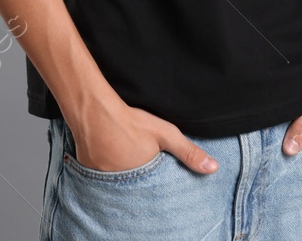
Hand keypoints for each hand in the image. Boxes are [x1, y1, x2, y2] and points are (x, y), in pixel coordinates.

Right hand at [70, 99, 219, 174]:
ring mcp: (102, 180)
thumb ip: (189, 152)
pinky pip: (102, 176)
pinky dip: (107, 168)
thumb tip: (213, 168)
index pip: (154, 189)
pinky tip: (110, 152)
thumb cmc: (131, 122)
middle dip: (140, 176)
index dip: (157, 179)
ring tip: (125, 152)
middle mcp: (120, 185)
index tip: (154, 165)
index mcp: (142, 180)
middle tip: (138, 155)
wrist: (94, 111)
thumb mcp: (166, 135)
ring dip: (123, 172)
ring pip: (118, 181)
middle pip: (135, 185)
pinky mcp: (88, 171)